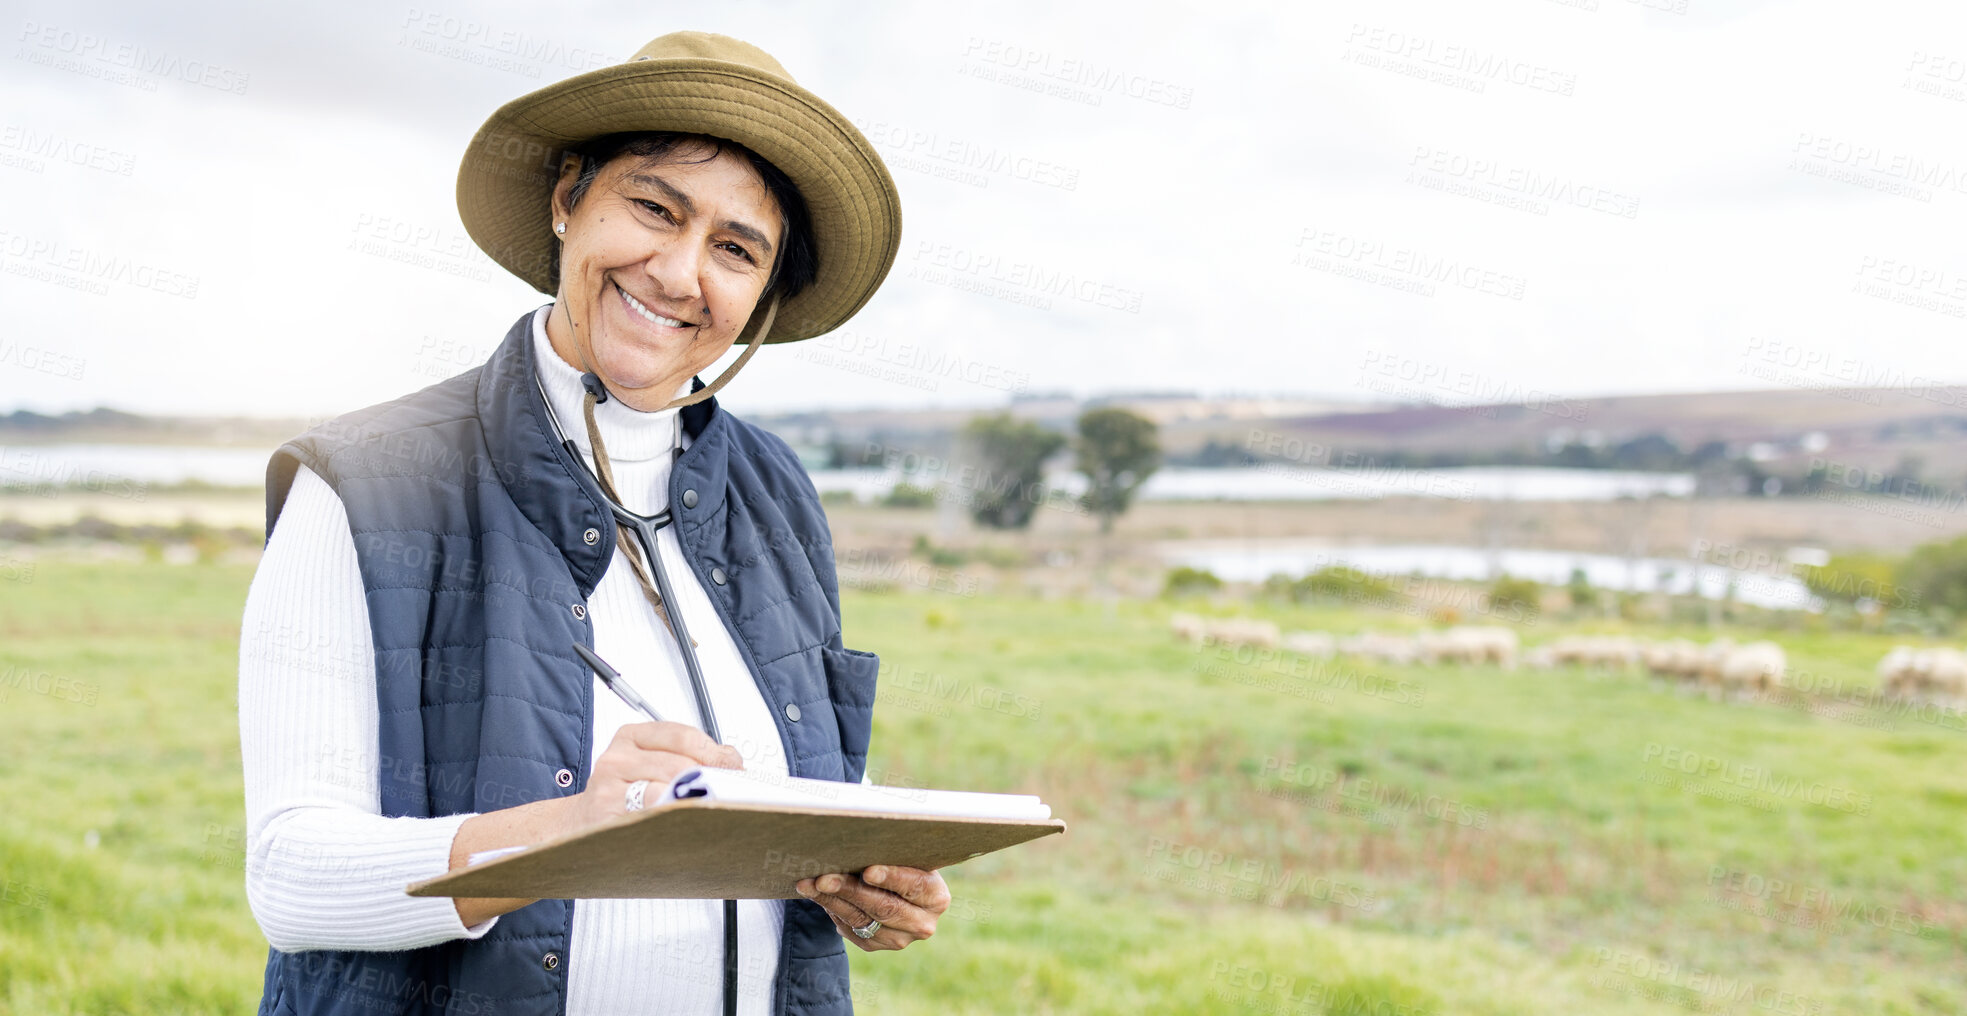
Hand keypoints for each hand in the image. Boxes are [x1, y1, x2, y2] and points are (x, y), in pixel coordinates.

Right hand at [573, 721, 741, 830]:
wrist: (581, 824)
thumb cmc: (624, 793)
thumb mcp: (652, 761)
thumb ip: (690, 755)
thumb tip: (731, 759)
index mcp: (632, 737)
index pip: (683, 737)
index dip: (715, 754)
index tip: (734, 768)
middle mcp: (617, 759)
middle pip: (678, 766)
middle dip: (709, 781)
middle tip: (727, 794)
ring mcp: (609, 789)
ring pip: (665, 793)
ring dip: (692, 804)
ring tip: (708, 811)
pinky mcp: (606, 819)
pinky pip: (649, 819)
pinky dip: (671, 822)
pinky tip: (681, 825)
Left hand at [795, 865, 950, 950]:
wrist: (894, 886)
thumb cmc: (900, 859)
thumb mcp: (906, 854)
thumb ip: (894, 850)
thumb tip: (861, 836)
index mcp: (936, 897)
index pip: (915, 886)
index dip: (892, 878)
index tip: (868, 870)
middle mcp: (923, 924)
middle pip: (884, 907)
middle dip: (851, 890)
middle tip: (825, 877)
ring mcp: (899, 939)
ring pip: (861, 919)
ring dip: (831, 900)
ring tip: (809, 884)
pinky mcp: (876, 946)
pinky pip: (850, 929)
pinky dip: (831, 909)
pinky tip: (815, 894)